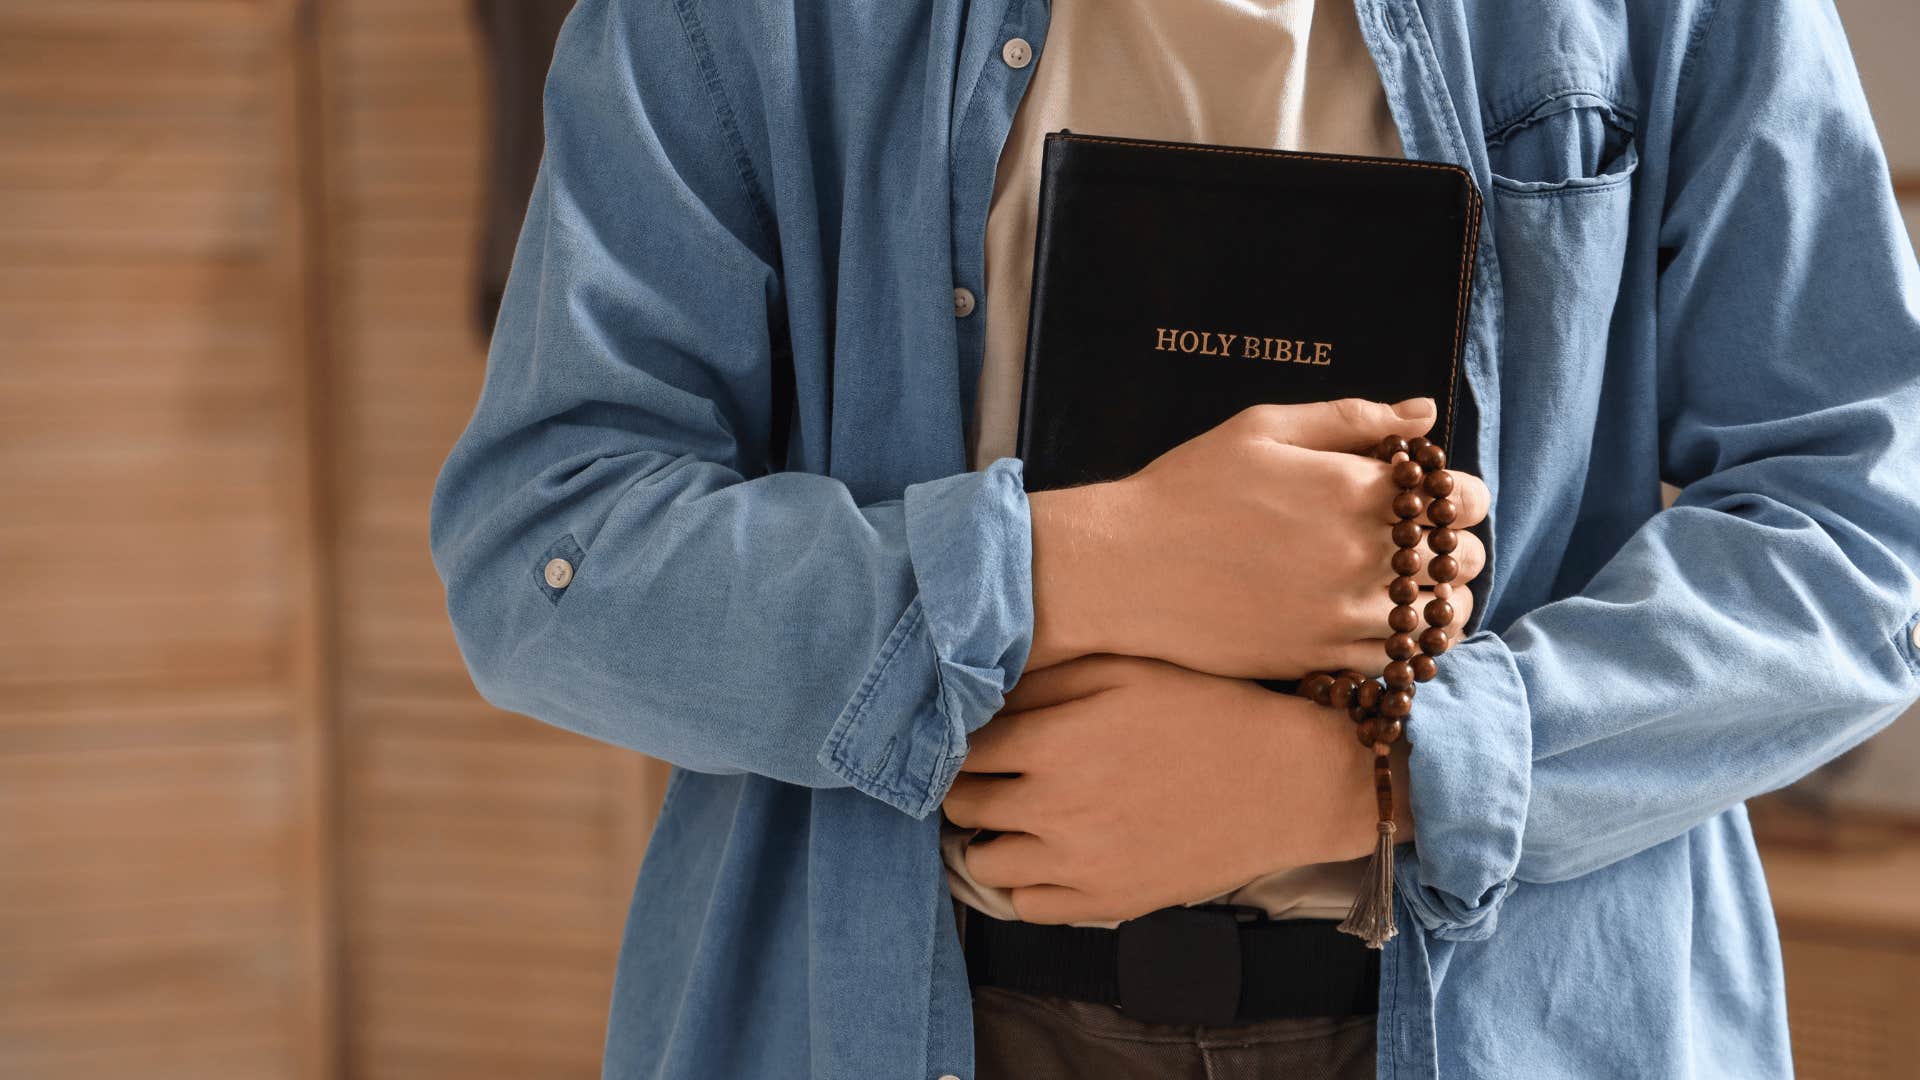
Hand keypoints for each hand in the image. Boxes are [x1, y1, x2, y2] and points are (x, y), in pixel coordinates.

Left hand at [942, 654, 1411, 925]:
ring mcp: (1078, 864)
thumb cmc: (1204, 712)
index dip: (958, 738)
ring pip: (983, 860)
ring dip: (985, 836)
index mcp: (1056, 743)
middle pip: (964, 803)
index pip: (963, 749)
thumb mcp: (1122, 672)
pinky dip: (1021, 881)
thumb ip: (1044, 681)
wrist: (1282, 783)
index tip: (970, 734)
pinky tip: (1043, 854)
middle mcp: (1054, 808)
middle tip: (985, 773)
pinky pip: (1026, 905)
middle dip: (964, 784)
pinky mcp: (1105, 902)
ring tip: (1008, 816)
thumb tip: (981, 696)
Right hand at [1027, 397, 1489, 679]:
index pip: (1463, 500)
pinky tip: (1383, 624)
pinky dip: (1408, 645)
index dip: (1464, 496)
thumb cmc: (1187, 487)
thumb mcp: (1264, 428)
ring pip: (1442, 621)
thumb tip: (1425, 415)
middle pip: (1464, 562)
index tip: (1441, 497)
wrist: (1125, 567)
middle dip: (1456, 547)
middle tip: (1424, 543)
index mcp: (1355, 490)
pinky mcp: (1320, 658)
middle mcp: (1361, 557)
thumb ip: (1352, 418)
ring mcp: (1343, 615)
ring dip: (1442, 602)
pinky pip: (1398, 661)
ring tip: (1411, 587)